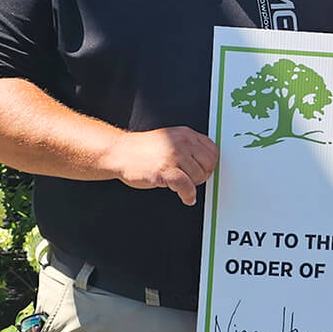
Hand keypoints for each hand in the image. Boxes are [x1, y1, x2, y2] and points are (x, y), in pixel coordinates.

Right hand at [103, 127, 218, 205]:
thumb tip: (207, 162)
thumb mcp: (170, 139)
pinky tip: (186, 197)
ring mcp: (174, 156)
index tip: (204, 170)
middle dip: (202, 175)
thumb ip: (188, 147)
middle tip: (191, 179)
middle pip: (209, 165)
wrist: (119, 152)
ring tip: (179, 182)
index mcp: (186, 134)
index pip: (213, 151)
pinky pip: (186, 187)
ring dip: (191, 184)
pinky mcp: (165, 170)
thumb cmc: (142, 149)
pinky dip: (188, 195)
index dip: (209, 164)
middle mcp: (182, 143)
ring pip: (198, 177)